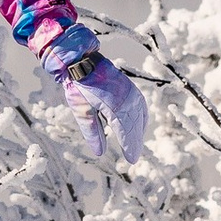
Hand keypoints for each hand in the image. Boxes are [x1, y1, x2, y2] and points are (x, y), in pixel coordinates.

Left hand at [60, 49, 146, 164]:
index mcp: (115, 107)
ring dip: (138, 132)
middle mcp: (127, 100)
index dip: (129, 147)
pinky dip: (141, 118)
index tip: (131, 160)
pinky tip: (141, 125)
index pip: (126, 132)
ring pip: (139, 117)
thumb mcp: (82, 111)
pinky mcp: (130, 88)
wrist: (82, 60)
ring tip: (135, 146)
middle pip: (134, 126)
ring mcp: (131, 93)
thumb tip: (100, 153)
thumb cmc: (78, 85)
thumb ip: (92, 133)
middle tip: (133, 159)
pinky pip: (141, 106)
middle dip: (134, 143)